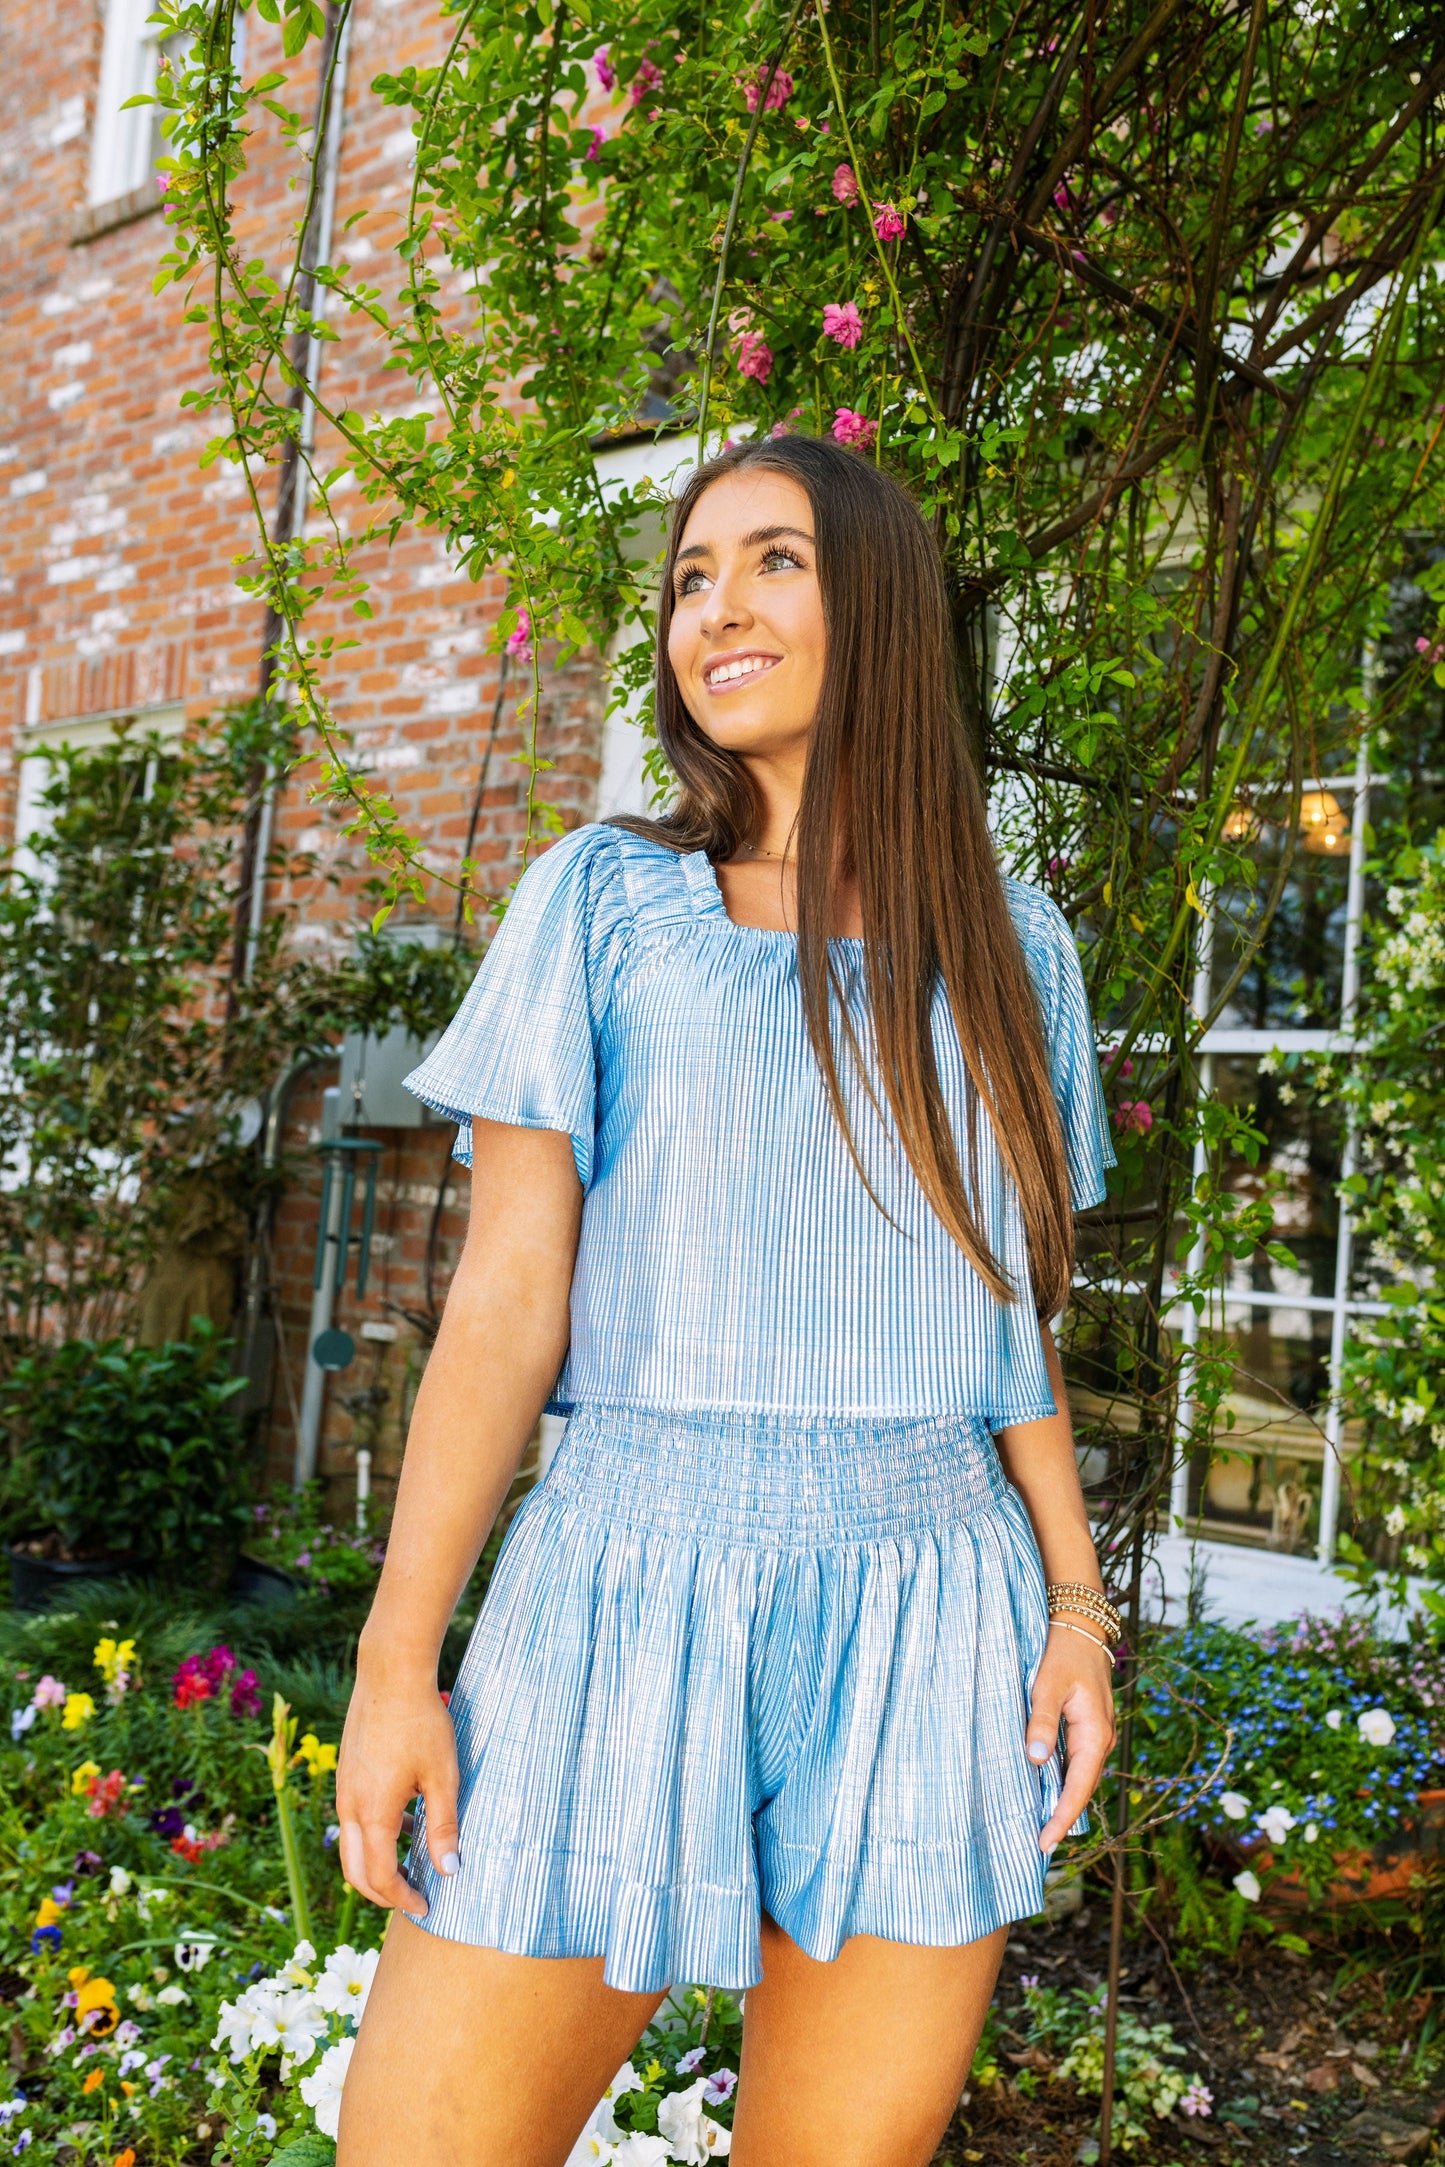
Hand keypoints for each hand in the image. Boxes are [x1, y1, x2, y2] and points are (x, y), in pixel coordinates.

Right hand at [337, 1653, 460, 1915]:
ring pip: (349, 1847)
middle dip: (383, 1893)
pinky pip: (352, 1821)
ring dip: (375, 1866)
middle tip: (414, 1896)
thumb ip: (444, 1827)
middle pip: (355, 1872)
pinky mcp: (346, 1774)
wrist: (390, 1674)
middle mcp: (349, 1807)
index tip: (426, 1905)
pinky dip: (371, 1837)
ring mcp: (343, 1789)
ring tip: (412, 1862)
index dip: (403, 1898)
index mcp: (373, 1813)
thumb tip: (449, 1871)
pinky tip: (404, 1820)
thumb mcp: (443, 1776)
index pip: (381, 1877)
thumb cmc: (421, 1722)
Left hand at [1027, 1620, 1116, 1852]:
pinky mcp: (1089, 1727)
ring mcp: (1097, 1735)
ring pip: (1080, 1777)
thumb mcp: (1047, 1686)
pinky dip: (1064, 1780)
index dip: (1061, 1818)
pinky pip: (1077, 1762)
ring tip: (1040, 1825)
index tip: (1045, 1843)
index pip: (1078, 1788)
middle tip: (1038, 1844)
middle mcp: (1101, 1740)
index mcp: (1095, 1735)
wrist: (1082, 1625)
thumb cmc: (1062, 1653)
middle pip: (1083, 1789)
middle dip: (1062, 1817)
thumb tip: (1036, 1760)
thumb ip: (1041, 1722)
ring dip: (1063, 1800)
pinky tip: (1046, 1788)